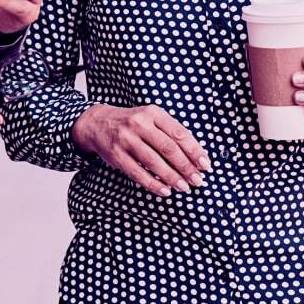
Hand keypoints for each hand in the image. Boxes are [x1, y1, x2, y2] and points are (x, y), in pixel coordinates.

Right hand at [70, 104, 211, 196]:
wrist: (98, 123)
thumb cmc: (133, 124)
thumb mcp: (151, 119)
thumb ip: (171, 133)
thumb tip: (196, 156)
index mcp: (153, 113)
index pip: (179, 133)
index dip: (194, 150)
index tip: (205, 165)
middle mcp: (139, 123)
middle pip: (168, 148)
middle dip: (186, 167)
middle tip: (198, 180)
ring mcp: (126, 139)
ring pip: (154, 161)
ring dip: (172, 177)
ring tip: (184, 187)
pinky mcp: (116, 155)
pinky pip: (138, 172)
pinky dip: (153, 184)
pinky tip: (165, 191)